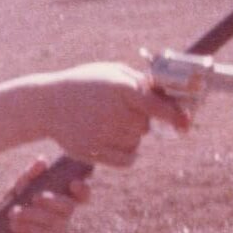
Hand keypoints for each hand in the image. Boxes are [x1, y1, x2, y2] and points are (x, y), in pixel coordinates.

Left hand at [6, 156, 90, 232]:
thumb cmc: (14, 207)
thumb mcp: (19, 190)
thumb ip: (29, 177)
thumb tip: (41, 161)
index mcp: (62, 199)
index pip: (82, 195)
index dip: (83, 190)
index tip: (73, 183)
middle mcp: (63, 216)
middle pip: (68, 207)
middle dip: (53, 201)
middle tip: (36, 197)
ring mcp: (56, 232)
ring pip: (52, 222)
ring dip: (32, 215)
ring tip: (13, 212)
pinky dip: (27, 228)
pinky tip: (14, 225)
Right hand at [45, 62, 189, 166]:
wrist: (47, 104)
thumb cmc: (84, 84)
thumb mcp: (112, 72)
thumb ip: (139, 81)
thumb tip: (170, 95)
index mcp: (119, 88)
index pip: (156, 105)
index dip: (174, 114)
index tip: (185, 123)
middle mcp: (111, 112)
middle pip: (145, 127)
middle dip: (141, 121)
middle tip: (123, 114)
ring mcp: (100, 133)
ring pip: (135, 143)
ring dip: (131, 137)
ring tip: (112, 126)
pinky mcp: (91, 151)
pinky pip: (125, 160)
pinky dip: (128, 155)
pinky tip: (120, 145)